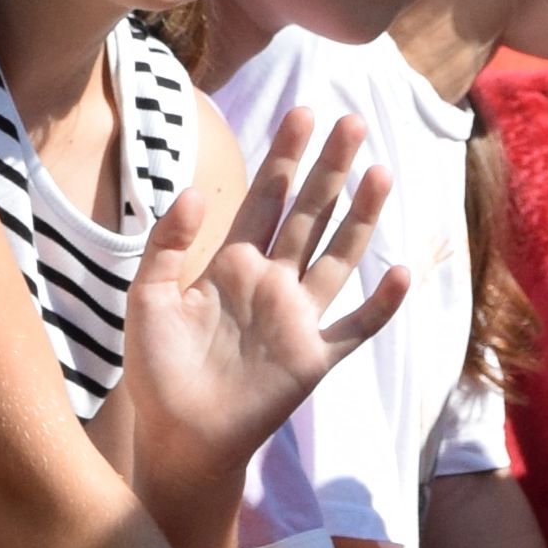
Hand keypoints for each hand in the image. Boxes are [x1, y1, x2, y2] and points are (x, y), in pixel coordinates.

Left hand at [116, 111, 407, 491]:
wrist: (175, 436)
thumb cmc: (156, 369)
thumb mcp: (148, 297)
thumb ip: (168, 244)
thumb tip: (196, 191)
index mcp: (232, 263)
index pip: (266, 197)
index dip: (285, 155)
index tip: (304, 112)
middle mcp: (272, 282)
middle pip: (309, 214)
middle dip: (330, 168)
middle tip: (352, 122)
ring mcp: (297, 319)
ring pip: (338, 256)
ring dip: (360, 217)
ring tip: (380, 172)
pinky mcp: (312, 359)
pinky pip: (355, 328)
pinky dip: (379, 304)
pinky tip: (400, 272)